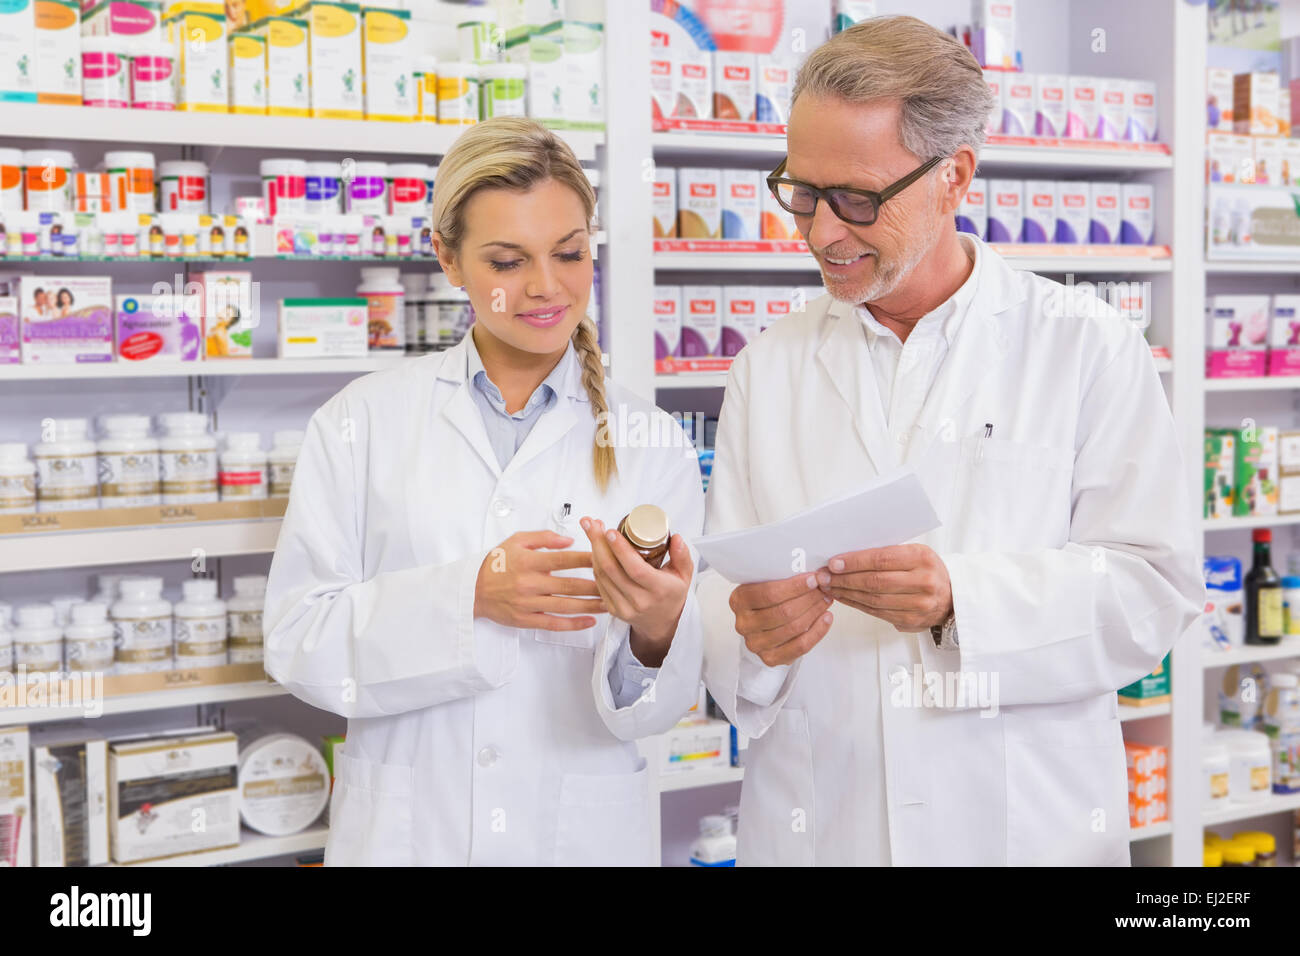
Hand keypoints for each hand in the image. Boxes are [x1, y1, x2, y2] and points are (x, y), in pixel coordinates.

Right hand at [473, 531, 605, 631]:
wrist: (472, 589)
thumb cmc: (497, 563)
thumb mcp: (516, 541)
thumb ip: (543, 538)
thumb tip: (569, 540)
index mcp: (529, 561)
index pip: (565, 559)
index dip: (588, 559)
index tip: (606, 557)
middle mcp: (530, 583)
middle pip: (570, 585)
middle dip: (596, 585)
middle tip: (617, 584)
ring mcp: (528, 603)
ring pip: (566, 606)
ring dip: (591, 605)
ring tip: (610, 603)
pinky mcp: (526, 620)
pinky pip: (554, 624)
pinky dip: (573, 624)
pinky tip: (590, 622)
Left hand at [581, 517, 692, 666]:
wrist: (662, 624)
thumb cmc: (672, 594)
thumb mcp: (685, 575)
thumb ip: (682, 555)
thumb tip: (676, 537)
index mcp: (659, 590)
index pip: (636, 569)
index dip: (621, 549)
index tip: (611, 531)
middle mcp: (640, 601)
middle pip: (612, 569)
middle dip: (598, 543)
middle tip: (591, 523)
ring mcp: (624, 607)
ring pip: (602, 575)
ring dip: (594, 550)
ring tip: (592, 530)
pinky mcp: (613, 609)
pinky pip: (600, 583)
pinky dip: (595, 564)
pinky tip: (596, 548)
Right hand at [729, 572, 833, 666]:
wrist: (760, 629)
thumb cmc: (766, 601)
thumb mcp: (765, 584)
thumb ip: (780, 578)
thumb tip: (813, 572)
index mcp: (739, 600)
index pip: (769, 594)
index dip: (795, 587)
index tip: (814, 579)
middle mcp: (744, 624)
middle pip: (784, 611)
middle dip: (809, 598)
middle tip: (824, 588)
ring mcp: (755, 643)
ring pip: (794, 628)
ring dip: (815, 612)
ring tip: (826, 600)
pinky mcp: (769, 658)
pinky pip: (800, 646)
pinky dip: (818, 631)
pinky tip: (826, 618)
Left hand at [820, 543, 952, 631]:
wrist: (950, 597)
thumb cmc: (925, 570)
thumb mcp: (914, 553)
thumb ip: (887, 553)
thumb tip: (847, 555)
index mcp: (922, 557)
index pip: (882, 559)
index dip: (855, 561)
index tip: (834, 563)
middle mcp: (923, 581)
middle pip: (875, 581)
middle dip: (844, 578)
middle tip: (824, 576)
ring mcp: (919, 604)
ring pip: (874, 599)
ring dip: (846, 593)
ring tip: (828, 586)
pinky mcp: (911, 620)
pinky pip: (877, 612)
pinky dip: (856, 604)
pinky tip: (843, 597)